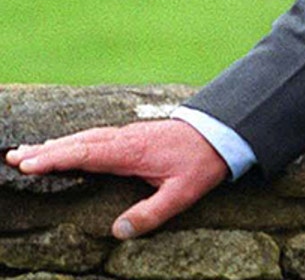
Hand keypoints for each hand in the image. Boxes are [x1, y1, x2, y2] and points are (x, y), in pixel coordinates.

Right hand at [6, 119, 227, 238]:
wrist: (223, 132)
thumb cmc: (202, 163)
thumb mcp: (183, 194)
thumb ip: (152, 213)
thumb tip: (118, 232)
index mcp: (131, 151)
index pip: (86, 153)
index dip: (56, 158)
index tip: (28, 163)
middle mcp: (125, 138)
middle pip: (78, 143)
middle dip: (45, 151)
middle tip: (13, 158)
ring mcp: (128, 134)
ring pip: (85, 137)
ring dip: (55, 145)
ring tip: (26, 153)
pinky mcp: (132, 135)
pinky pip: (95, 137)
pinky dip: (73, 142)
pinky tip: (63, 147)